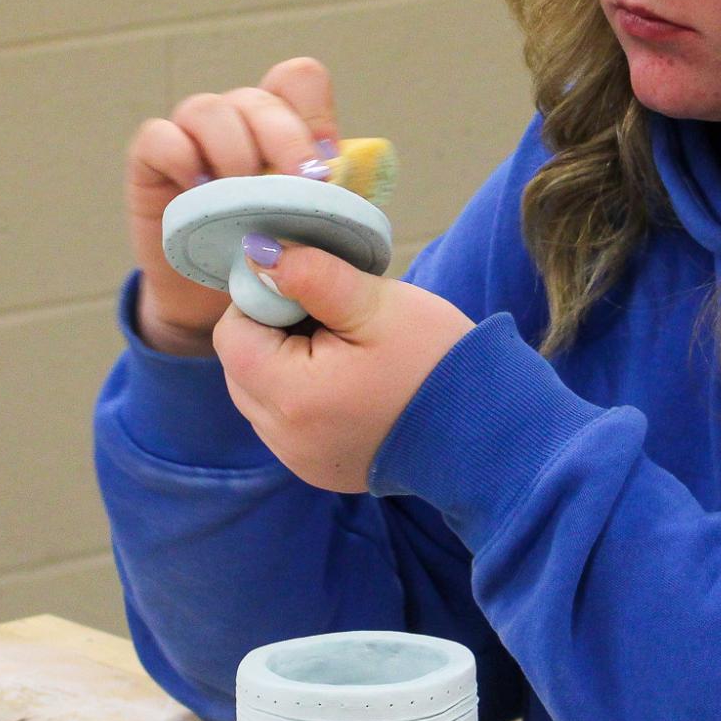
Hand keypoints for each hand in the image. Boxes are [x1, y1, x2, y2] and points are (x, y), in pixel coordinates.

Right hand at [124, 57, 337, 356]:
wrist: (218, 303)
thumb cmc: (274, 255)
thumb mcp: (313, 228)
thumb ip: (333, 197)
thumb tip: (342, 174)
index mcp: (283, 125)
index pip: (299, 81)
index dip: (314, 116)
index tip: (325, 170)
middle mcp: (238, 121)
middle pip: (260, 98)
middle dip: (284, 140)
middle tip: (299, 187)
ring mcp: (191, 136)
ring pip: (208, 109)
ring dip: (234, 151)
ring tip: (245, 197)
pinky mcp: (150, 162)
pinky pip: (158, 136)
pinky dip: (180, 157)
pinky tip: (200, 192)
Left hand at [212, 241, 474, 492]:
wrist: (488, 431)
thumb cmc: (436, 361)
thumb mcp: (376, 304)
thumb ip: (311, 274)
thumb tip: (255, 252)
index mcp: (289, 396)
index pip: (232, 333)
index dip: (264, 301)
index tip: (314, 296)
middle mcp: (281, 438)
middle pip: (241, 364)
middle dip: (274, 334)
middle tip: (336, 323)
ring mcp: (298, 459)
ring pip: (260, 394)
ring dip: (287, 365)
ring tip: (346, 353)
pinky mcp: (316, 469)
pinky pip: (285, 421)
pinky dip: (304, 396)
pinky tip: (351, 386)